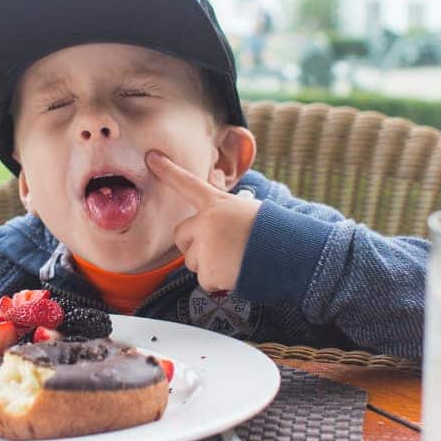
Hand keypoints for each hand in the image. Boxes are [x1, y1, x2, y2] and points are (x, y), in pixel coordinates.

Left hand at [145, 150, 259, 293]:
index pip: (188, 183)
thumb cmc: (272, 232)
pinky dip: (219, 281)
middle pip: (181, 236)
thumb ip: (222, 210)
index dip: (169, 171)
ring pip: (192, 261)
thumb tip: (212, 198)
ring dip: (209, 264)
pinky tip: (236, 272)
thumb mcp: (246, 210)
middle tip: (223, 248)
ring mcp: (205, 247)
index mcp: (217, 204)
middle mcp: (206, 222)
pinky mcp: (209, 271)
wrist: (289, 254)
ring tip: (236, 259)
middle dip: (195, 245)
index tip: (151, 158)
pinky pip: (205, 280)